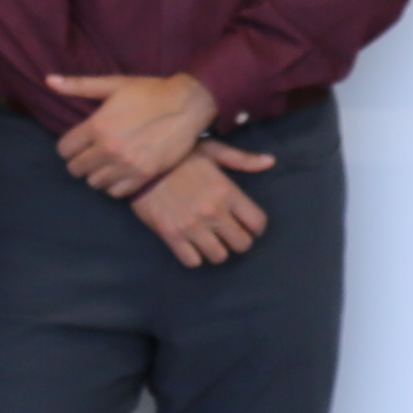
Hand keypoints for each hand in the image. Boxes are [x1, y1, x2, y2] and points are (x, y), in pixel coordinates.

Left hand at [46, 71, 219, 199]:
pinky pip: (116, 192)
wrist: (188, 105)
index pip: (64, 149)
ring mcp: (127, 165)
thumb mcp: (113, 84)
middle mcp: (109, 149)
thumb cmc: (150, 92)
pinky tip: (121, 171)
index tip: (78, 142)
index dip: (69, 146)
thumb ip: (79, 85)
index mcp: (98, 125)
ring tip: (107, 162)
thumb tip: (48, 80)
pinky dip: (115, 184)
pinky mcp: (144, 175)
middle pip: (76, 169)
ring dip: (97, 173)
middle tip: (92, 152)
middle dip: (80, 160)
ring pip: (94, 183)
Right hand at [135, 151, 269, 267]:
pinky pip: (193, 261)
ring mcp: (192, 226)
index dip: (255, 226)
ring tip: (210, 239)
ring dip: (217, 249)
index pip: (257, 223)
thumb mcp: (213, 151)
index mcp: (227, 191)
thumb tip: (270, 162)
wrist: (141, 164)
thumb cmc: (180, 156)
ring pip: (219, 256)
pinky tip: (192, 244)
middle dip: (238, 240)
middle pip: (241, 244)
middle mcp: (213, 212)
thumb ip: (242, 160)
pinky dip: (195, 256)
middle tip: (229, 233)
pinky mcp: (171, 235)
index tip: (248, 224)